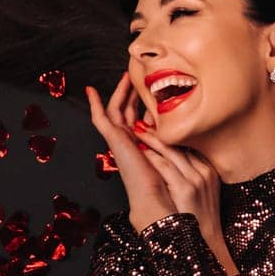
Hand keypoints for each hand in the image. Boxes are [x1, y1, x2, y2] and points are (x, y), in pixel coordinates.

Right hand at [85, 74, 173, 231]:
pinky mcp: (114, 141)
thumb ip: (175, 139)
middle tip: (136, 74)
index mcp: (144, 146)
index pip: (143, 119)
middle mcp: (130, 143)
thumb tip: (185, 123)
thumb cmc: (172, 186)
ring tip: (126, 75)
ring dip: (120, 93)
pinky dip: (94, 105)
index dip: (146, 103)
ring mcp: (120, 142)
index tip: (153, 88)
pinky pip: (100, 119)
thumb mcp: (177, 154)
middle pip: (128, 112)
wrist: (159, 201)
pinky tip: (90, 90)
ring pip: (116, 110)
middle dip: (132, 93)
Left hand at [130, 125, 240, 275]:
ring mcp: (196, 179)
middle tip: (141, 117)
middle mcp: (204, 171)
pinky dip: (151, 156)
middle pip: (180, 143)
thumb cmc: (198, 221)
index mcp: (208, 170)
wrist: (205, 244)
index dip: (170, 131)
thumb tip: (168, 159)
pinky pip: (165, 165)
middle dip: (159, 129)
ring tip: (135, 128)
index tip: (154, 120)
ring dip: (151, 138)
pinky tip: (138, 148)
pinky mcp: (187, 188)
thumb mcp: (200, 191)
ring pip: (170, 150)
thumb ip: (187, 174)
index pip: (188, 143)